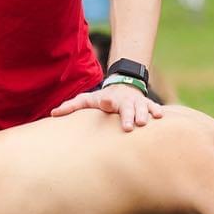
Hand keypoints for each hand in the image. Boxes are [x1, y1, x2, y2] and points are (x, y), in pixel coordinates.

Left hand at [49, 83, 163, 131]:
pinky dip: (158, 112)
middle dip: (129, 116)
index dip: (106, 101)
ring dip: (144, 114)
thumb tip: (52, 114)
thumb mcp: (87, 100)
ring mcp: (138, 103)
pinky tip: (161, 117)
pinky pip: (155, 108)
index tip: (106, 102)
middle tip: (129, 126)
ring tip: (144, 123)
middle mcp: (124, 101)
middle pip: (127, 108)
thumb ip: (71, 106)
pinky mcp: (148, 106)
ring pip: (143, 108)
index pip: (107, 100)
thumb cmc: (102, 99)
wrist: (124, 87)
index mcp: (109, 100)